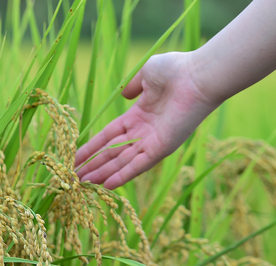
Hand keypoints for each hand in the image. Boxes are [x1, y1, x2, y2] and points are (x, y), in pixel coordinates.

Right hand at [74, 52, 219, 188]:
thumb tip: (125, 96)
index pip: (109, 136)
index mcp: (139, 116)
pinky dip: (123, 175)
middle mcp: (143, 132)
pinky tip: (107, 185)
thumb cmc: (176, 70)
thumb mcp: (146, 74)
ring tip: (84, 184)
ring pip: (121, 162)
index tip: (76, 157)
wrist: (199, 75)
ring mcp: (152, 142)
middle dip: (93, 165)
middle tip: (75, 178)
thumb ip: (133, 87)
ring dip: (103, 174)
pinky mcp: (162, 148)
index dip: (91, 146)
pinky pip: (138, 165)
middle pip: (112, 153)